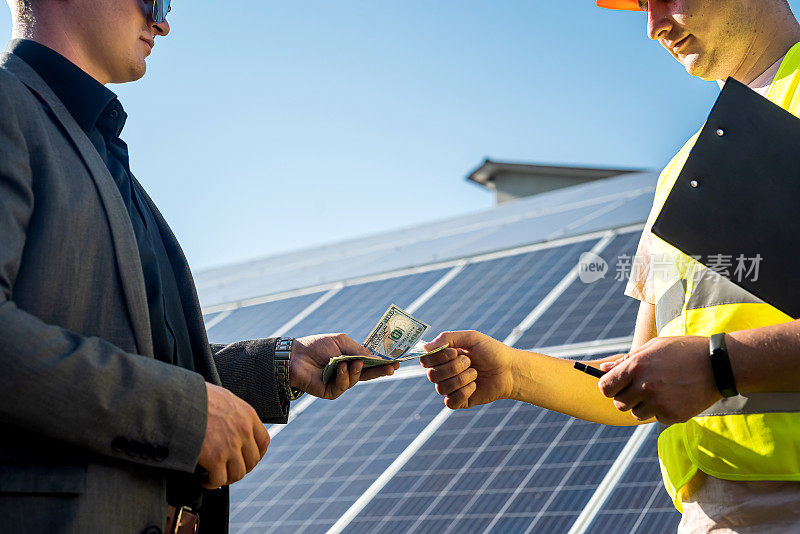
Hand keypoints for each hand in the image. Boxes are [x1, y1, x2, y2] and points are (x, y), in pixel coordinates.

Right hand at [197, 383, 269, 488]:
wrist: (178, 398)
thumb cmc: (195, 396)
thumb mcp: (223, 398)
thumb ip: (233, 413)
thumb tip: (230, 424)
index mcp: (247, 415)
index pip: (263, 441)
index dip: (257, 454)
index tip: (247, 460)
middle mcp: (243, 431)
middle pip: (252, 461)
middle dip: (240, 468)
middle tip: (227, 470)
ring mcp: (231, 445)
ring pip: (238, 473)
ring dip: (226, 478)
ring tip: (213, 476)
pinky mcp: (215, 458)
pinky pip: (219, 480)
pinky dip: (212, 483)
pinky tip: (204, 479)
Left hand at [289, 333, 399, 398]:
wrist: (295, 355)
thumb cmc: (316, 345)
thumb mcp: (341, 341)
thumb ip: (357, 349)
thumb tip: (374, 357)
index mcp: (350, 359)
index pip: (370, 363)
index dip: (383, 363)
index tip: (396, 362)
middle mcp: (347, 372)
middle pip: (368, 374)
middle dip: (380, 371)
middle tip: (392, 368)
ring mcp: (339, 382)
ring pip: (356, 380)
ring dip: (356, 371)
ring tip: (351, 362)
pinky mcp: (330, 391)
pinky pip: (342, 386)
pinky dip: (343, 377)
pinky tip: (340, 368)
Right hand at [421, 331, 515, 408]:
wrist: (510, 369)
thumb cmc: (491, 351)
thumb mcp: (470, 337)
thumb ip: (447, 338)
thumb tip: (425, 347)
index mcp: (444, 357)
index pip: (426, 361)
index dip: (437, 358)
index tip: (454, 352)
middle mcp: (445, 372)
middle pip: (432, 375)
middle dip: (453, 367)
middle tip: (470, 361)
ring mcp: (452, 387)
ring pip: (442, 388)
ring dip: (461, 379)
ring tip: (475, 373)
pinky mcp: (460, 401)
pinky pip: (450, 402)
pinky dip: (463, 393)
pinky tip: (475, 386)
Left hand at [598, 336, 721, 423]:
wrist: (719, 364)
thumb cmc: (683, 351)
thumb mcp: (653, 347)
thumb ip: (626, 360)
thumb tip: (602, 369)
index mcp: (636, 366)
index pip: (605, 387)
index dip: (610, 387)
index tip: (617, 386)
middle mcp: (645, 386)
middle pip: (619, 404)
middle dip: (626, 398)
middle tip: (642, 389)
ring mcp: (659, 402)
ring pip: (636, 414)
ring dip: (644, 406)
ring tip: (662, 391)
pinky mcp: (672, 416)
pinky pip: (657, 418)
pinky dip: (663, 411)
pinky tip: (676, 396)